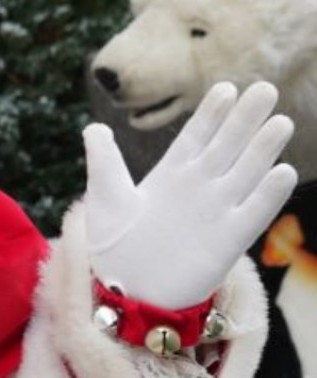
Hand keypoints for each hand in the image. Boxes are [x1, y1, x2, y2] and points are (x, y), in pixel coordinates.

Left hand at [84, 82, 297, 308]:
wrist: (125, 290)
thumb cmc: (113, 245)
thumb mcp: (104, 197)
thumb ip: (103, 161)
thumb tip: (92, 128)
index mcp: (171, 175)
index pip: (196, 136)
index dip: (211, 113)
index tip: (226, 87)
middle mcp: (199, 189)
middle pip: (227, 147)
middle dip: (245, 119)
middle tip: (265, 88)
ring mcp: (216, 212)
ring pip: (246, 173)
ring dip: (263, 149)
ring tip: (280, 121)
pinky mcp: (229, 241)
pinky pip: (253, 214)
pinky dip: (268, 195)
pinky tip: (283, 171)